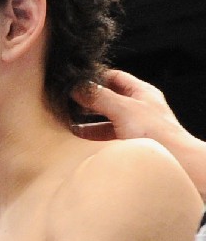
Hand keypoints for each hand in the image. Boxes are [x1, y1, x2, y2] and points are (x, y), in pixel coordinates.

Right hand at [71, 70, 205, 196]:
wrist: (176, 163)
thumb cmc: (156, 133)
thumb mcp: (123, 109)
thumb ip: (98, 97)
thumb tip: (77, 86)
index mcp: (142, 93)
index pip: (114, 77)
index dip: (95, 77)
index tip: (75, 82)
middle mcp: (138, 108)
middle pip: (107, 100)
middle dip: (86, 102)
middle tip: (66, 104)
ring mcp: (134, 128)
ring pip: (105, 121)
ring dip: (87, 123)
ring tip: (67, 125)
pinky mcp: (130, 146)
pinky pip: (106, 139)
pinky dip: (91, 139)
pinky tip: (78, 142)